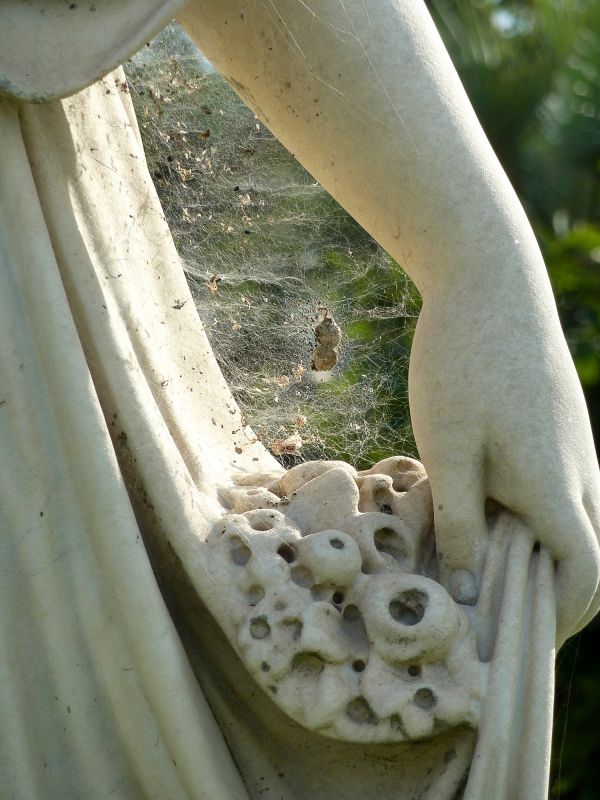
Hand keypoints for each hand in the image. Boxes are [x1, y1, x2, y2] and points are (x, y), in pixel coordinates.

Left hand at [409, 281, 599, 645]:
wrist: (490, 281)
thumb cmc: (462, 364)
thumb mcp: (447, 449)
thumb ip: (460, 522)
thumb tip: (465, 588)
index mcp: (558, 487)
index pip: (583, 578)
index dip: (557, 618)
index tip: (514, 640)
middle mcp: (582, 472)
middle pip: (587, 555)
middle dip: (549, 592)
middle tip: (493, 608)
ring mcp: (577, 445)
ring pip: (573, 520)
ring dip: (538, 552)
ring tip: (481, 561)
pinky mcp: (562, 425)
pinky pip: (561, 488)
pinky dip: (534, 514)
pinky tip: (485, 504)